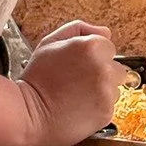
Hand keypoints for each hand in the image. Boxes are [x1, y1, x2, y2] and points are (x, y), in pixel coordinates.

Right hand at [14, 21, 125, 145]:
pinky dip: (98, 107)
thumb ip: (79, 30)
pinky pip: (109, 106)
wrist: (29, 115)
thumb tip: (105, 31)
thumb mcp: (50, 43)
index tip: (78, 65)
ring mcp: (107, 92)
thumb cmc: (36, 79)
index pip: (108, 47)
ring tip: (77, 96)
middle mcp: (103, 68)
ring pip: (115, 88)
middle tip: (78, 81)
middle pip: (117, 68)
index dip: (93, 56)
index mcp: (91, 47)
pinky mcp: (107, 112)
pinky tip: (79, 107)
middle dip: (102, 73)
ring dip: (102, 91)